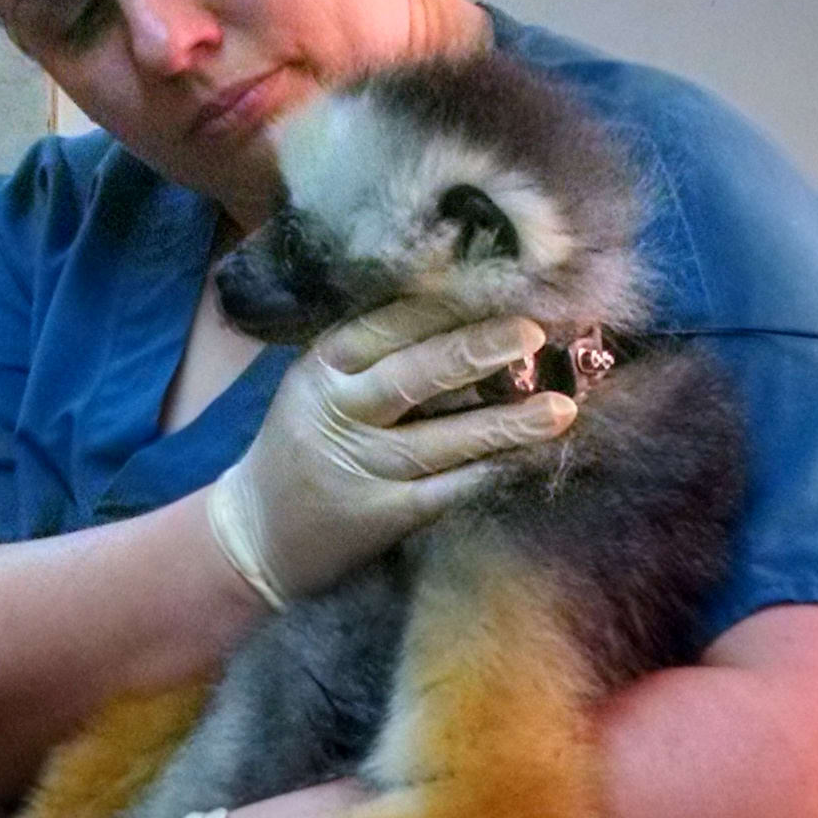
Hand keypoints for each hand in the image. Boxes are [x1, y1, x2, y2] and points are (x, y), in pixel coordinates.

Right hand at [207, 306, 574, 609]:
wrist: (255, 534)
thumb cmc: (301, 444)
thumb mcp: (318, 384)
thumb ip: (375, 349)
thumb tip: (466, 305)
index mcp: (324, 366)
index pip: (389, 323)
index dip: (447, 302)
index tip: (499, 282)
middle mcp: (341, 411)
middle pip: (416, 375)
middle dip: (478, 351)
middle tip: (534, 333)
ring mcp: (363, 467)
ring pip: (442, 439)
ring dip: (505, 422)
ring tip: (562, 407)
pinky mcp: (384, 516)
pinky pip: (448, 491)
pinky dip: (492, 473)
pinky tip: (531, 460)